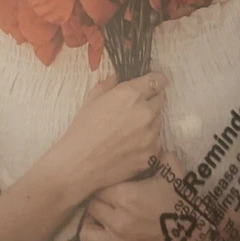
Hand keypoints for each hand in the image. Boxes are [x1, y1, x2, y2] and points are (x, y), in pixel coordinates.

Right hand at [55, 71, 166, 200]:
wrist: (79, 164)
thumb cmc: (82, 129)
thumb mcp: (92, 99)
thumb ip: (110, 84)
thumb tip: (119, 76)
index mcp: (131, 94)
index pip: (158, 80)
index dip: (156, 80)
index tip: (153, 83)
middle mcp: (146, 112)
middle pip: (161, 100)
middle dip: (151, 100)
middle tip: (135, 108)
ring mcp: (151, 135)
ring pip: (158, 122)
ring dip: (149, 122)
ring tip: (129, 130)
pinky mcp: (152, 154)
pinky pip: (155, 142)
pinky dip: (146, 142)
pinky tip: (129, 145)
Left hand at [78, 151, 213, 240]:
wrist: (198, 235)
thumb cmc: (183, 203)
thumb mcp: (173, 173)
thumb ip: (159, 155)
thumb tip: (150, 142)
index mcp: (127, 196)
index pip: (97, 188)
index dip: (101, 186)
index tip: (106, 187)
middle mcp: (119, 220)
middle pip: (90, 209)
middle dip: (95, 205)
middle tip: (103, 204)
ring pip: (86, 234)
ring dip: (90, 227)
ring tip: (98, 224)